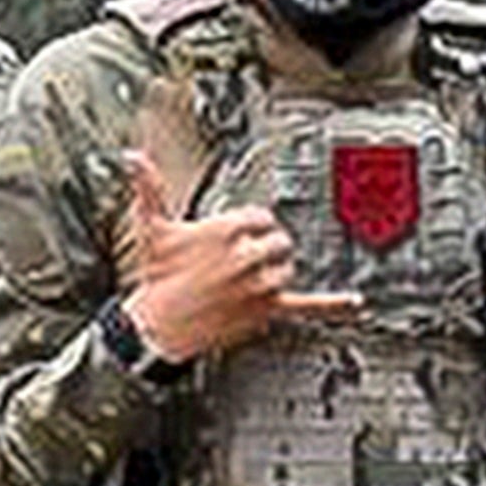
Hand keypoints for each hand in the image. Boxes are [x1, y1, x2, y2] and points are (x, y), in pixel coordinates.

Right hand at [116, 145, 362, 365]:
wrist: (158, 326)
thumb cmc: (156, 279)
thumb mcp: (152, 229)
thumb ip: (149, 188)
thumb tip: (133, 158)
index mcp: (225, 230)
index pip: (259, 216)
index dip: (249, 226)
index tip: (237, 235)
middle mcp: (246, 255)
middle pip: (278, 240)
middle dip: (263, 248)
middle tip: (242, 259)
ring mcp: (259, 284)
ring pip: (287, 268)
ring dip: (273, 271)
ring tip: (249, 279)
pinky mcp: (266, 310)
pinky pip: (306, 305)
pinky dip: (332, 304)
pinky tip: (353, 301)